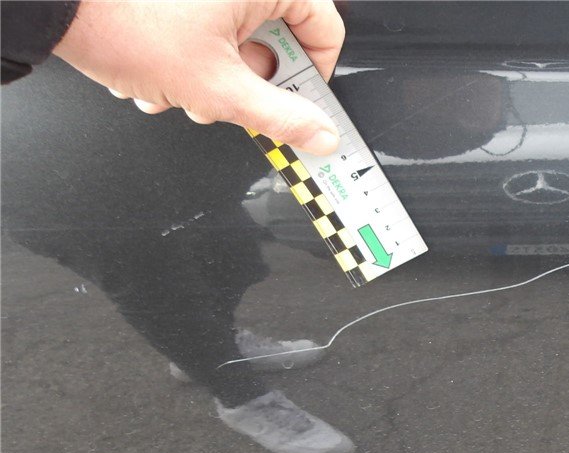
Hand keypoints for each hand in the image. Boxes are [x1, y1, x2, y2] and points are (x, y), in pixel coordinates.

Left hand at [54, 0, 344, 154]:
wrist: (55, 5)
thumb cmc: (125, 23)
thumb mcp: (218, 88)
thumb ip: (281, 118)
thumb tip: (320, 135)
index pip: (326, 30)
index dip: (316, 76)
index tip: (300, 106)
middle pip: (279, 38)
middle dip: (251, 82)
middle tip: (229, 102)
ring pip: (240, 38)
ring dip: (216, 78)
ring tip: (182, 91)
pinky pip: (210, 26)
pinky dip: (193, 57)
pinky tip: (163, 74)